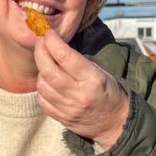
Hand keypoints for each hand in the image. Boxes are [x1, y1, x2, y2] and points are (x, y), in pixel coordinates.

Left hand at [34, 29, 129, 149]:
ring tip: (46, 64)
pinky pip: (42, 100)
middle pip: (49, 70)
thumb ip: (79, 62)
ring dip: (40, 70)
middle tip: (40, 43)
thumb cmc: (109, 92)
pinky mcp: (61, 118)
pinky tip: (47, 82)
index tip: (47, 33)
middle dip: (40, 52)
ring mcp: (68, 108)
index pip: (65, 56)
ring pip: (42, 85)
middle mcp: (78, 94)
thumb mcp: (101, 72)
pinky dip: (42, 88)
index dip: (52, 41)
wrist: (115, 123)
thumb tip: (56, 47)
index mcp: (92, 79)